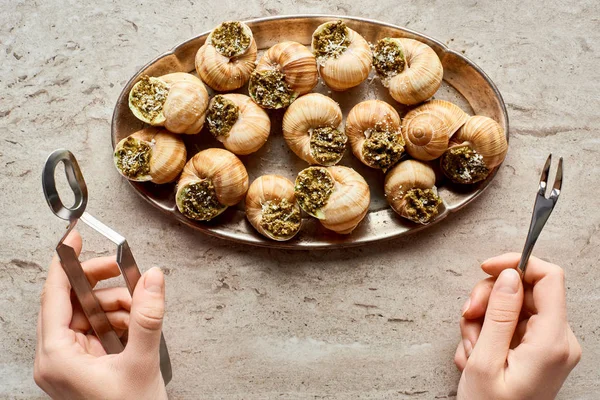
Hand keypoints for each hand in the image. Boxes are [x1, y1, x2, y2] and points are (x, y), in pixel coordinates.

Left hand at [34, 230, 167, 399]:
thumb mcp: (141, 362)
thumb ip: (148, 317)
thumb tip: (154, 279)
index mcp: (56, 358)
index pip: (53, 297)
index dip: (64, 263)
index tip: (74, 238)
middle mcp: (55, 359)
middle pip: (70, 302)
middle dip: (100, 285)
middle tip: (123, 271)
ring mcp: (69, 362)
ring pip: (86, 313)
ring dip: (114, 304)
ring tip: (137, 309)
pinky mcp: (84, 364)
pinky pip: (96, 328)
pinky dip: (116, 320)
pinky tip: (133, 324)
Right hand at [454, 253, 580, 399]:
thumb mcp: (485, 361)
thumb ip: (500, 314)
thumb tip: (510, 275)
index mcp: (552, 342)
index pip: (548, 278)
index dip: (516, 264)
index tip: (486, 268)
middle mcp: (558, 341)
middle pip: (524, 291)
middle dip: (489, 299)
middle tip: (467, 317)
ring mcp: (549, 347)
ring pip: (512, 307)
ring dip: (483, 320)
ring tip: (470, 348)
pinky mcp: (537, 352)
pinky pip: (510, 325)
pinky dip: (487, 333)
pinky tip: (475, 355)